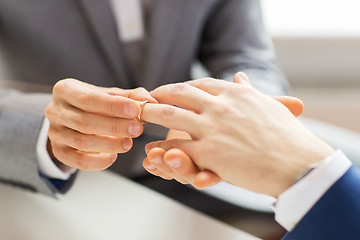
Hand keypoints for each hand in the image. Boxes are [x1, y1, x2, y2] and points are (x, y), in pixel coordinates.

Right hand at [45, 79, 156, 170]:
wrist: (72, 117)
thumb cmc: (94, 104)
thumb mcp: (109, 95)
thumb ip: (130, 97)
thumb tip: (151, 101)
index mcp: (66, 90)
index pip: (89, 99)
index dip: (113, 106)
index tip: (135, 110)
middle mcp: (55, 111)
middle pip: (85, 122)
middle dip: (115, 127)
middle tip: (137, 130)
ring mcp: (55, 133)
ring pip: (81, 142)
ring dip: (109, 144)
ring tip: (129, 143)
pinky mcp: (59, 151)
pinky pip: (77, 161)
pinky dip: (97, 161)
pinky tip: (113, 156)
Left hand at [139, 73, 333, 196]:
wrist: (299, 164)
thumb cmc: (287, 137)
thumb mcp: (267, 106)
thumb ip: (250, 90)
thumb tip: (241, 74)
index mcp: (236, 93)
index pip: (201, 84)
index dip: (182, 87)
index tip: (170, 90)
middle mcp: (221, 105)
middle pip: (180, 93)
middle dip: (160, 94)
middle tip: (146, 97)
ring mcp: (212, 127)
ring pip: (170, 116)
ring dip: (151, 114)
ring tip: (139, 115)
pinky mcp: (208, 152)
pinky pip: (177, 147)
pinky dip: (163, 148)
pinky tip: (154, 150)